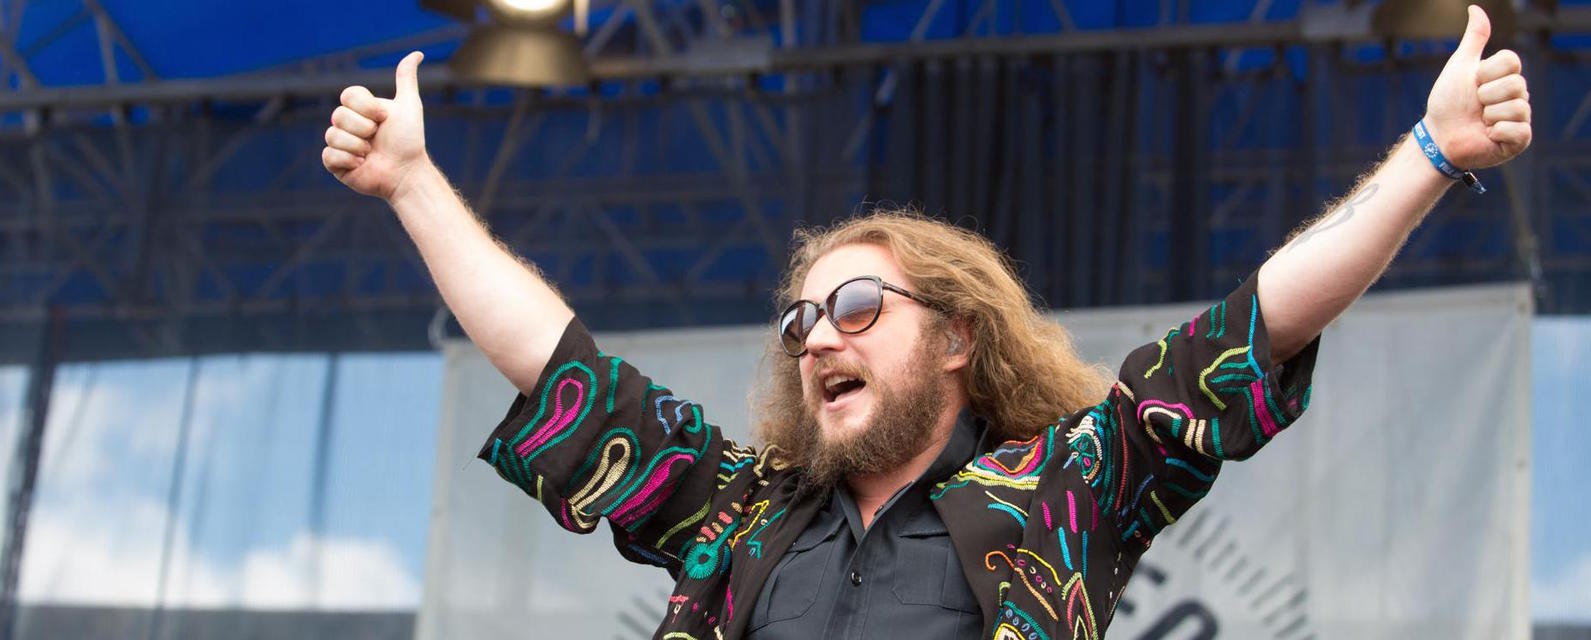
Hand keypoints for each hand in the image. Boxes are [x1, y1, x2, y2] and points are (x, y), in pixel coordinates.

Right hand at [322, 51, 430, 200]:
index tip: (384, 117)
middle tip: (377, 138)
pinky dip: (347, 159)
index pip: (348, 95)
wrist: (408, 172)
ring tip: (371, 153)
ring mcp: (340, 144)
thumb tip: (417, 53)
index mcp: (360, 109)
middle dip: (364, 128)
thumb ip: (406, 79)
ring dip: (357, 145)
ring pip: (332, 135)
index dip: (366, 106)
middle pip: (338, 115)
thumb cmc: (410, 140)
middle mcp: (347, 125)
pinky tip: (361, 164)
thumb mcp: (409, 105)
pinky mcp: (335, 164)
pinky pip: (328, 155)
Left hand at [1423, 5, 1531, 170]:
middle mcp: (1517, 95)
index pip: (1511, 61)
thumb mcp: (1460, 65)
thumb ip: (1474, 39)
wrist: (1438, 135)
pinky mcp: (1519, 140)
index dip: (1486, 72)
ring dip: (1489, 115)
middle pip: (1515, 84)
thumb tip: (1475, 9)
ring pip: (1517, 106)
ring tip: (1480, 121)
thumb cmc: (1448, 101)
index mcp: (1506, 76)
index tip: (1474, 82)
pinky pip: (1518, 129)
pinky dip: (1497, 131)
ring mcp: (1520, 118)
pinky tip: (1488, 134)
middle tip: (1475, 105)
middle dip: (1485, 95)